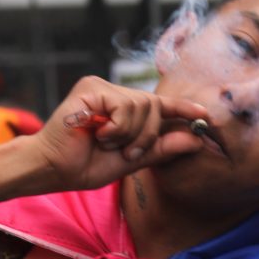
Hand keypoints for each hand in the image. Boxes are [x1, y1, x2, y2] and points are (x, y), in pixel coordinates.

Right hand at [30, 76, 208, 190]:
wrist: (52, 170)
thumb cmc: (84, 166)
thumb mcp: (130, 161)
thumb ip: (160, 149)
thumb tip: (194, 139)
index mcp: (122, 110)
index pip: (159, 106)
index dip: (182, 109)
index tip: (206, 115)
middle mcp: (113, 93)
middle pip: (154, 106)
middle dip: (147, 136)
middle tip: (127, 153)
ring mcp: (101, 88)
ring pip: (141, 106)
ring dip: (130, 134)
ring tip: (107, 144)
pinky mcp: (91, 89)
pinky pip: (124, 107)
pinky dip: (116, 128)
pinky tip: (97, 134)